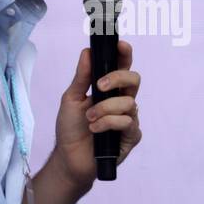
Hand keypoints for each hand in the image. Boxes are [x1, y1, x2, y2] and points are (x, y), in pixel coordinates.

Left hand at [55, 40, 141, 188]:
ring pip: (129, 103)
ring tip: (89, 119)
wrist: (69, 158)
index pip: (122, 66)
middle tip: (100, 86)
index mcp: (110, 89)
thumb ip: (82, 77)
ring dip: (105, 109)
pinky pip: (127, 122)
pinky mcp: (131, 136)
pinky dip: (109, 123)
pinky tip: (95, 130)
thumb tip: (87, 51)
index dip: (125, 54)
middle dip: (118, 78)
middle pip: (134, 79)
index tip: (120, 45)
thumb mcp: (71, 98)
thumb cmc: (71, 128)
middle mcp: (122, 101)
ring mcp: (129, 119)